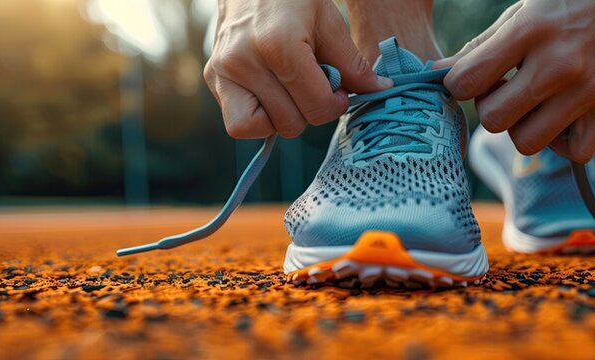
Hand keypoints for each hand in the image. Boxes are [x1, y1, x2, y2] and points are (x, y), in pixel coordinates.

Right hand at [204, 0, 391, 138]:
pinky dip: (260, 119)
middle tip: (314, 86)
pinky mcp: (213, 79)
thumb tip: (381, 89)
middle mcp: (244, 61)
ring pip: (265, 129)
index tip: (337, 89)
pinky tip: (271, 97)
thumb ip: (353, 63)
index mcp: (278, 44)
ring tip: (291, 89)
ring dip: (285, 116)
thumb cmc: (292, 1)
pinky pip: (239, 125)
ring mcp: (223, 72)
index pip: (317, 106)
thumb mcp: (329, 22)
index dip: (335, 104)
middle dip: (311, 110)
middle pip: (292, 123)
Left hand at [436, 0, 594, 161]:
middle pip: (493, 120)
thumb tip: (435, 75)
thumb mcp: (521, 13)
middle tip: (507, 90)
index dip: (460, 85)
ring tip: (534, 104)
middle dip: (491, 109)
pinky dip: (563, 143)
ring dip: (523, 127)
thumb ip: (479, 48)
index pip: (466, 82)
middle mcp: (558, 64)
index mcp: (529, 31)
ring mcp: (587, 90)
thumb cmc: (570, 2)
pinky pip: (575, 152)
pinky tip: (562, 118)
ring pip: (528, 142)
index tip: (473, 78)